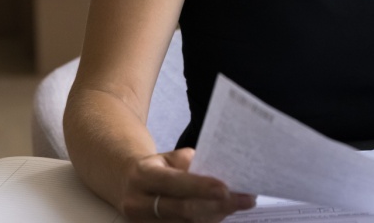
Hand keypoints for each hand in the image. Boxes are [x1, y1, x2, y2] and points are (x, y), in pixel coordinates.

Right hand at [119, 148, 254, 222]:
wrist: (128, 185)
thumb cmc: (158, 168)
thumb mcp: (170, 157)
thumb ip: (192, 164)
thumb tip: (224, 172)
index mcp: (143, 175)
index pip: (175, 183)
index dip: (201, 187)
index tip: (226, 189)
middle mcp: (138, 202)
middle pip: (183, 210)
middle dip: (218, 206)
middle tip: (245, 199)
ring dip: (216, 216)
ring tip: (238, 205)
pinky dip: (206, 222)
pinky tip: (221, 214)